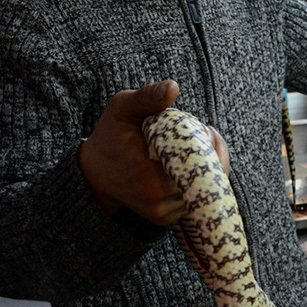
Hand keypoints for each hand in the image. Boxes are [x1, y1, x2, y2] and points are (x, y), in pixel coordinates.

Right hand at [78, 80, 231, 226]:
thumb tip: (172, 87)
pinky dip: (201, 178)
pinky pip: (197, 197)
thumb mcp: (123, 108)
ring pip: (206, 189)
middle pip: (208, 177)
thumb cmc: (111, 136)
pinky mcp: (167, 218)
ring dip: (208, 165)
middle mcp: (159, 200)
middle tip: (205, 132)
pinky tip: (190, 161)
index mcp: (148, 175)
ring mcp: (164, 213)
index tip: (206, 128)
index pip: (200, 162)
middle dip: (212, 152)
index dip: (210, 145)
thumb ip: (147, 97)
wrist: (94, 173)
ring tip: (196, 144)